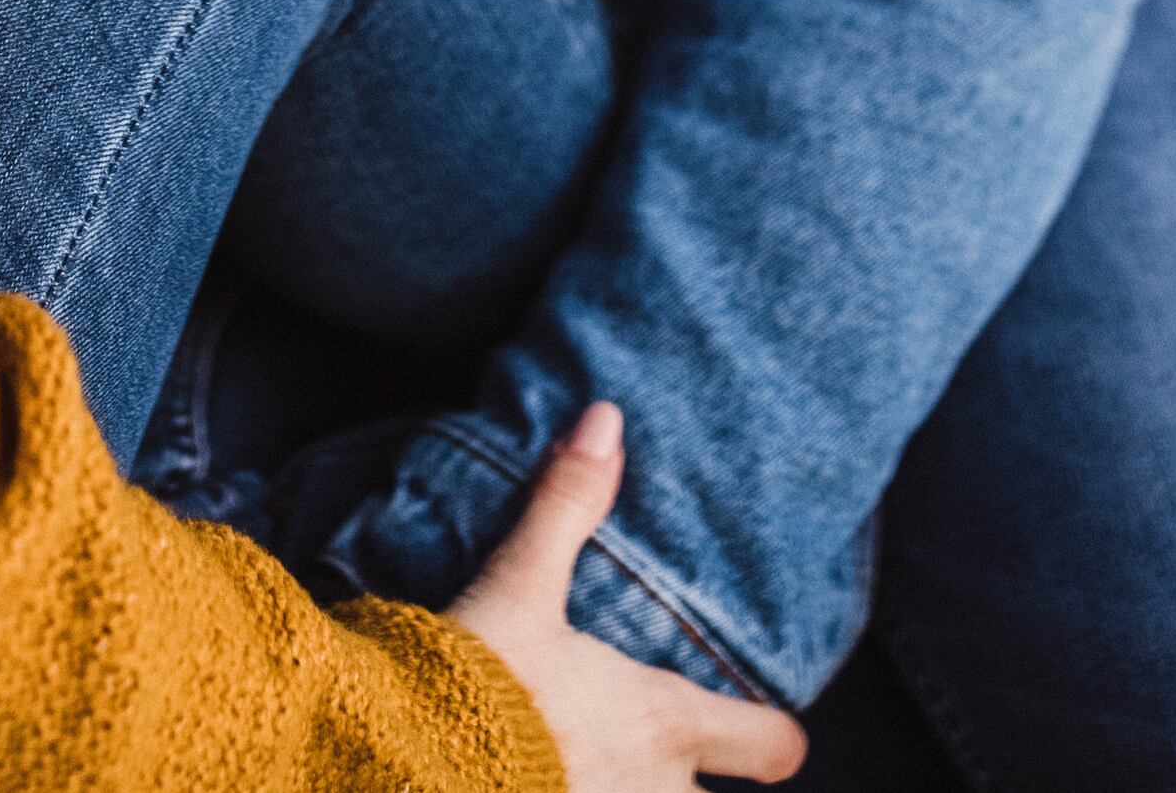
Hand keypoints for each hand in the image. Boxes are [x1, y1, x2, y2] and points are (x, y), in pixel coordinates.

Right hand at [444, 404, 806, 789]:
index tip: (760, 723)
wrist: (401, 768)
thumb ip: (566, 508)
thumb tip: (606, 420)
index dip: (773, 736)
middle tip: (669, 762)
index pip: (773, 746)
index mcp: (663, 724)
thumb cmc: (472, 684)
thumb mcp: (518, 588)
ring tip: (602, 778)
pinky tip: (550, 791)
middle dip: (699, 791)